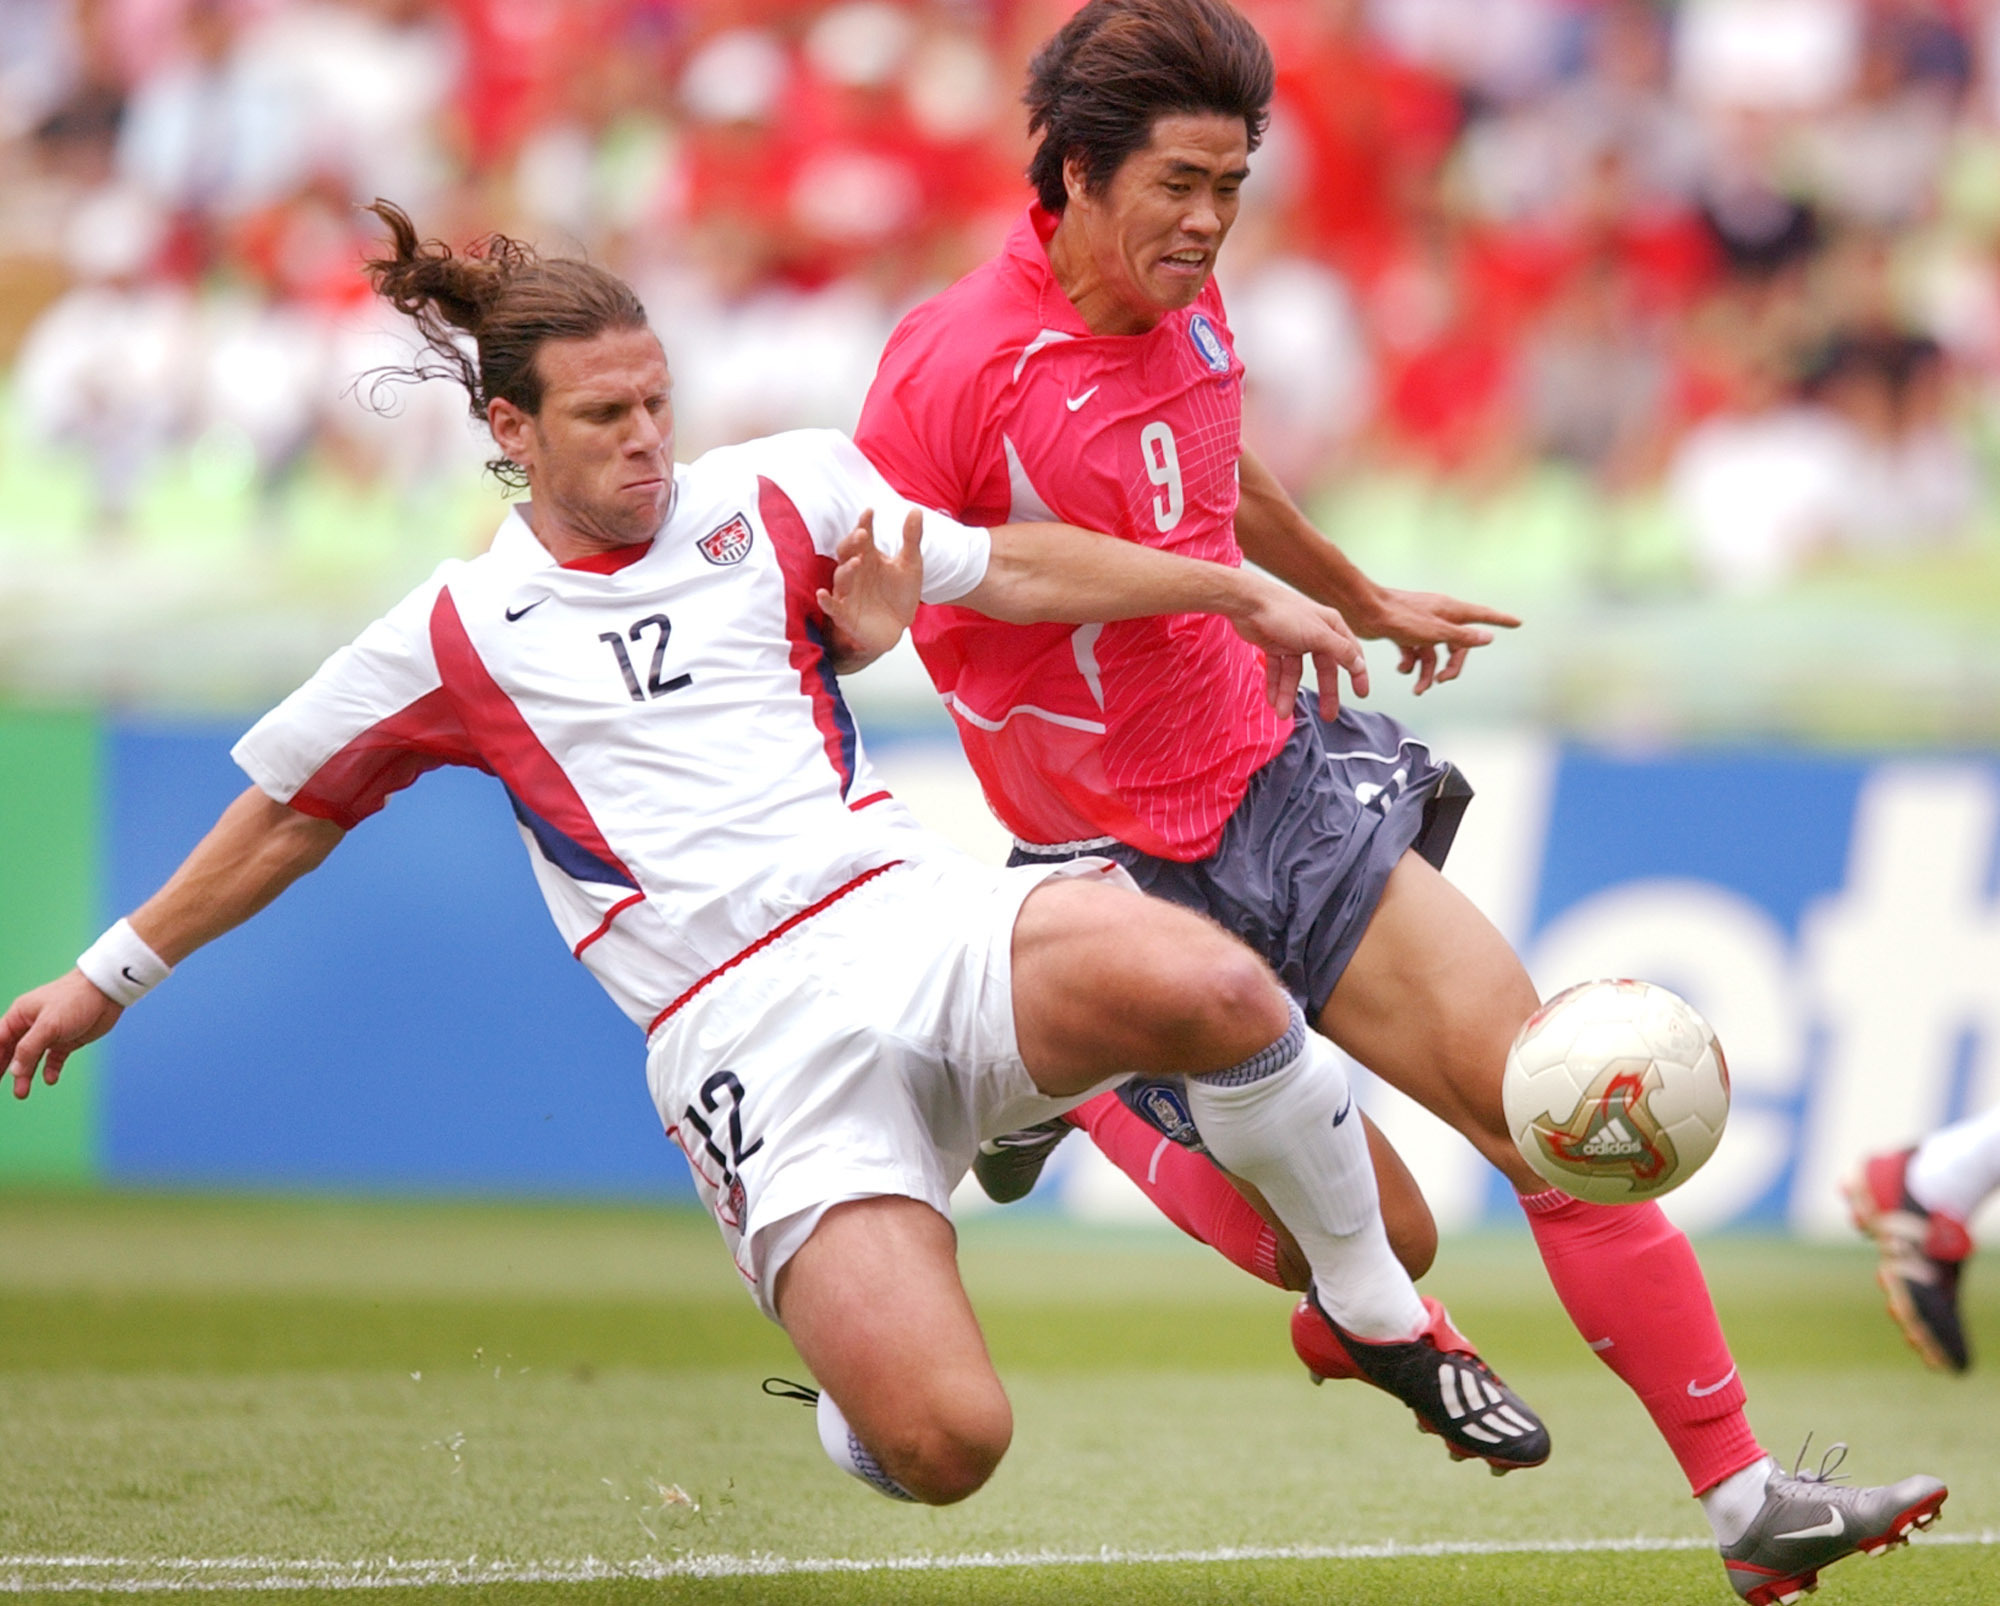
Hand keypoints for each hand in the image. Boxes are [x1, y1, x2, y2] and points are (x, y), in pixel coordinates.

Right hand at [3, 971, 123, 1100]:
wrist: (108, 992)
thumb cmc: (74, 999)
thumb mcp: (49, 1024)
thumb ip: (29, 1048)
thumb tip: (15, 1070)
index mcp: (20, 1016)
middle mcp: (32, 1025)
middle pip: (12, 1051)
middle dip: (4, 1069)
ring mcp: (50, 1034)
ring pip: (31, 1058)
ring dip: (26, 1075)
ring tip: (22, 1094)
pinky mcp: (67, 1040)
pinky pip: (53, 1059)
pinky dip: (50, 1070)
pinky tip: (50, 1079)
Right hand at [818, 508, 923, 668]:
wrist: (899, 627)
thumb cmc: (900, 594)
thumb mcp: (910, 564)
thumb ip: (911, 538)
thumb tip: (916, 510)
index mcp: (869, 556)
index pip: (863, 537)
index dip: (865, 524)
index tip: (870, 512)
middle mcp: (855, 572)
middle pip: (846, 553)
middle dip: (852, 542)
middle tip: (862, 533)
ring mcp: (848, 592)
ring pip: (841, 577)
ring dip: (847, 569)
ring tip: (858, 561)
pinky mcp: (844, 614)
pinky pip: (832, 606)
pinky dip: (825, 601)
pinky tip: (822, 594)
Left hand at [1228, 577, 1369, 719]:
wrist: (1248, 604)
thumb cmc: (1284, 611)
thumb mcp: (1318, 634)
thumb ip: (1341, 651)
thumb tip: (1359, 665)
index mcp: (1331, 626)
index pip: (1351, 653)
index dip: (1358, 674)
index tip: (1361, 693)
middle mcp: (1314, 633)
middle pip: (1324, 668)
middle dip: (1325, 693)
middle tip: (1327, 715)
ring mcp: (1293, 640)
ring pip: (1296, 673)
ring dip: (1289, 693)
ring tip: (1283, 713)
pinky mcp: (1274, 645)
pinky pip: (1278, 670)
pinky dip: (1275, 685)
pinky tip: (1272, 700)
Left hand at [1350, 586, 1519, 695]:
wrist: (1363, 611)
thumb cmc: (1399, 618)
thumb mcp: (1434, 632)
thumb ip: (1461, 637)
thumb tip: (1488, 638)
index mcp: (1450, 611)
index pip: (1482, 615)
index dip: (1500, 620)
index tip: (1518, 622)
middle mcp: (1438, 616)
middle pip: (1457, 645)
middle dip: (1452, 666)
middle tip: (1442, 681)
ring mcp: (1420, 625)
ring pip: (1434, 654)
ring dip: (1428, 673)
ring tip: (1419, 689)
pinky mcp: (1403, 632)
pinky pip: (1415, 652)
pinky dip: (1410, 664)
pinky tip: (1402, 670)